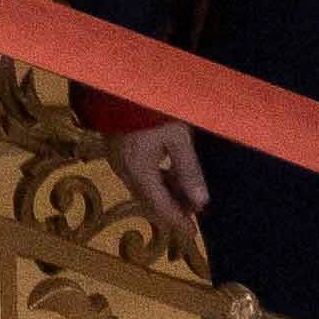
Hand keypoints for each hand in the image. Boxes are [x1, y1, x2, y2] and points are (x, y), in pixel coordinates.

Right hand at [108, 113, 208, 249]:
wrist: (120, 84)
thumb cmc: (152, 111)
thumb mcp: (177, 138)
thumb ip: (189, 170)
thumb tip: (201, 202)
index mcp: (138, 172)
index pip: (160, 207)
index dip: (177, 221)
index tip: (192, 234)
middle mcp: (125, 171)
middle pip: (150, 200)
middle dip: (172, 210)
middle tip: (193, 216)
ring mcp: (118, 161)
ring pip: (144, 188)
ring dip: (165, 195)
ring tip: (187, 197)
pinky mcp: (118, 150)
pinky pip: (139, 176)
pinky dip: (156, 182)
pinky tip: (170, 176)